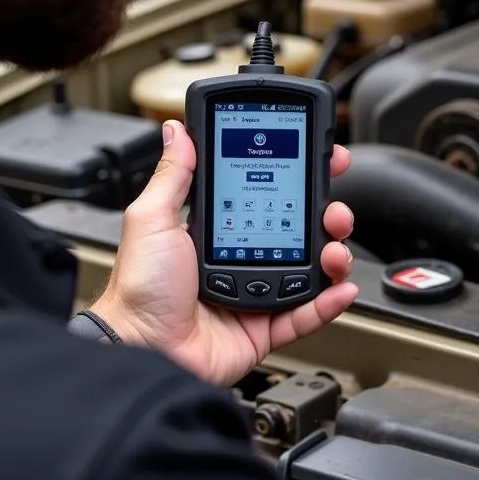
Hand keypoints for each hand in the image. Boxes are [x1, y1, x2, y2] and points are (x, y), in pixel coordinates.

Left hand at [91, 120, 357, 386]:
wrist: (141, 348)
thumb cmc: (138, 289)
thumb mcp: (152, 219)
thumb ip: (173, 175)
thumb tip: (177, 131)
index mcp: (220, 230)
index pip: (269, 195)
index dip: (299, 178)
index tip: (323, 160)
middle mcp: (243, 258)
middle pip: (300, 230)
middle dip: (327, 214)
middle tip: (334, 209)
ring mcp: (256, 292)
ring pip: (310, 269)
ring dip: (332, 254)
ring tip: (333, 250)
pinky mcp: (264, 328)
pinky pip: (306, 314)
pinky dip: (329, 302)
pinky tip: (341, 287)